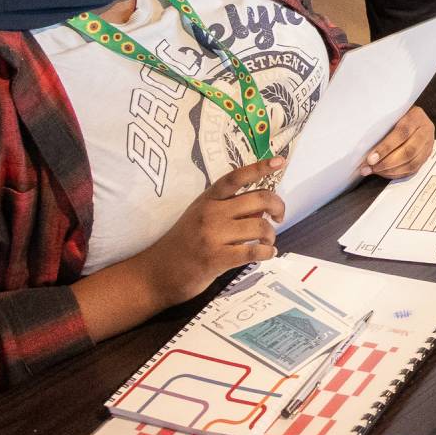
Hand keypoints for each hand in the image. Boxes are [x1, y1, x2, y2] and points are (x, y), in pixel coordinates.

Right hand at [129, 157, 283, 307]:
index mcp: (208, 199)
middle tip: (279, 217)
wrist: (156, 273)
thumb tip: (263, 206)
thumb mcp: (201, 216)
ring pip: (260, 226)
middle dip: (278, 206)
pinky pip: (253, 251)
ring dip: (271, 234)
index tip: (279, 161)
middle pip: (258, 199)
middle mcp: (211, 212)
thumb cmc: (183, 244)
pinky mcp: (216, 258)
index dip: (259, 167)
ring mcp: (213, 235)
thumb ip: (229, 208)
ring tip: (268, 242)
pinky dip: (267, 253)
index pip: (236, 177)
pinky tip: (267, 254)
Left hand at [362, 106, 434, 178]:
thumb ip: (382, 128)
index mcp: (416, 116)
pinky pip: (412, 170)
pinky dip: (396, 174)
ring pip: (411, 163)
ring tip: (374, 171)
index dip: (385, 148)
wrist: (412, 117)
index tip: (370, 159)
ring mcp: (428, 145)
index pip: (402, 133)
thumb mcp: (391, 115)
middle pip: (408, 151)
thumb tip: (363, 148)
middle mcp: (426, 130)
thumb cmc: (396, 115)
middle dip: (387, 163)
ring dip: (390, 170)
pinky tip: (383, 173)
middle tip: (369, 168)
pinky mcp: (426, 156)